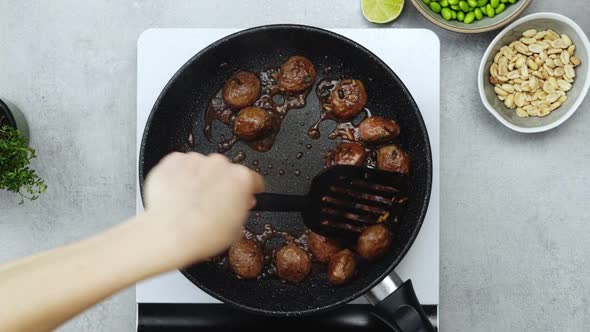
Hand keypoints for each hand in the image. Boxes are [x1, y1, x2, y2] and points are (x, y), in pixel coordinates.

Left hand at [143, 152, 263, 267]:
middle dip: (222, 184)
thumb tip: (241, 202)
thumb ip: (242, 208)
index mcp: (241, 178)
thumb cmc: (202, 235)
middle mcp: (219, 164)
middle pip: (226, 171)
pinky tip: (178, 195)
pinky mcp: (173, 162)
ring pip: (202, 167)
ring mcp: (195, 160)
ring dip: (200, 179)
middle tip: (214, 203)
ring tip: (191, 202)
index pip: (253, 179)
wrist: (168, 234)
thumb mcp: (236, 229)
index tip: (247, 194)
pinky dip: (180, 176)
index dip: (250, 189)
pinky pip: (180, 165)